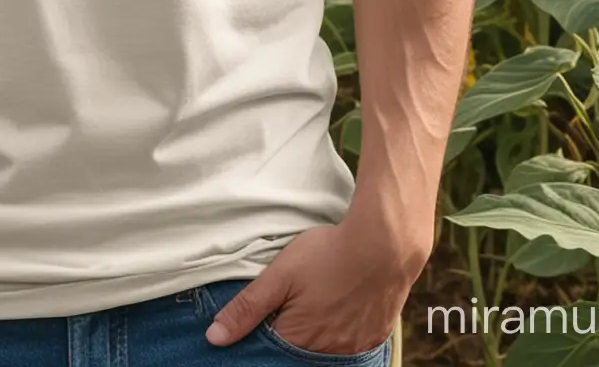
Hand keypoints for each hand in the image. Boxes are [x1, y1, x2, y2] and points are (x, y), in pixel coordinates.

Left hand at [203, 218, 419, 355]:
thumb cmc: (328, 255)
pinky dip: (341, 330)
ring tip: (317, 300)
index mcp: (298, 340)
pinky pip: (351, 344)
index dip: (263, 334)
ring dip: (317, 332)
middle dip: (291, 332)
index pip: (270, 351)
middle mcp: (327, 353)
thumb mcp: (280, 274)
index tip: (265, 316)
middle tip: (295, 301)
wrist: (385, 245)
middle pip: (298, 351)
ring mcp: (353, 347)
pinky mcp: (374, 338)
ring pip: (325, 349)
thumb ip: (247, 307)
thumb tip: (214, 338)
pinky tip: (339, 306)